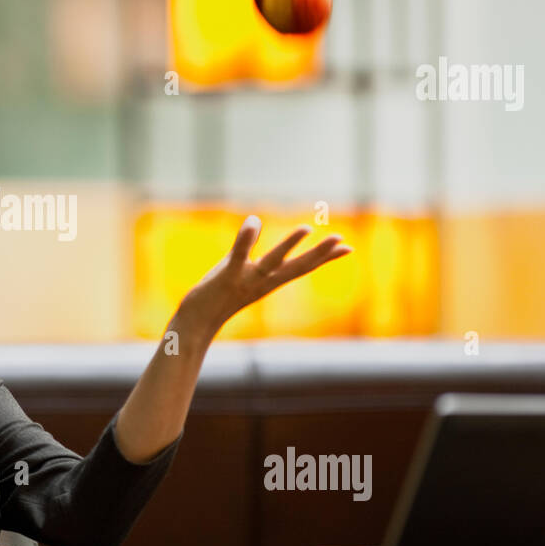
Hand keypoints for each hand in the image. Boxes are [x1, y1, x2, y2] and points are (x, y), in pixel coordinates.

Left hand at [181, 215, 352, 334]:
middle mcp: (262, 282)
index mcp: (268, 280)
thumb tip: (255, 222)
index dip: (325, 258)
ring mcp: (246, 280)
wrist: (195, 323)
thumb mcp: (237, 270)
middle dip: (320, 254)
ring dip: (289, 245)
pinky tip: (253, 221)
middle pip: (297, 267)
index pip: (302, 267)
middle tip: (342, 240)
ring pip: (273, 262)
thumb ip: (247, 248)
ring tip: (307, 228)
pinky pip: (238, 256)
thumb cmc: (216, 295)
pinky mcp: (226, 277)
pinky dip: (246, 239)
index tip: (348, 248)